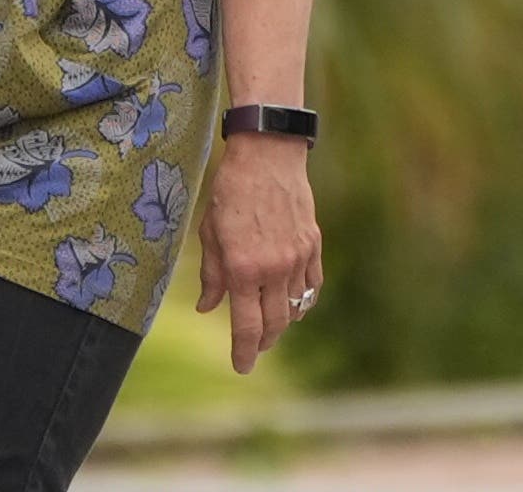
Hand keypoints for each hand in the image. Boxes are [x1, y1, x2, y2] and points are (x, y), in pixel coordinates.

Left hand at [196, 133, 321, 373]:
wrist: (267, 155)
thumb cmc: (230, 192)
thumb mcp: (210, 234)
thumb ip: (211, 275)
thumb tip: (209, 308)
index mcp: (243, 268)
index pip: (246, 327)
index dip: (244, 352)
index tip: (241, 366)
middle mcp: (273, 268)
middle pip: (274, 324)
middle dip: (263, 342)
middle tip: (254, 348)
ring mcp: (297, 257)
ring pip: (295, 307)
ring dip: (282, 322)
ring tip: (270, 325)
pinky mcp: (313, 244)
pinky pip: (312, 285)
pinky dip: (303, 300)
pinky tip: (294, 302)